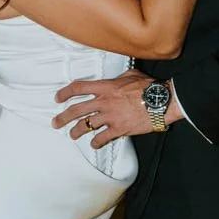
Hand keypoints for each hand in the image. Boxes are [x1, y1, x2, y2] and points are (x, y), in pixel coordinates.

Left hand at [53, 69, 179, 148]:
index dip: (65, 93)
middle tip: (56, 122)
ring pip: (86, 126)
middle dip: (63, 117)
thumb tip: (116, 79)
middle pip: (76, 110)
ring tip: (72, 135)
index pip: (78, 88)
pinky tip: (94, 143)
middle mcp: (104, 102)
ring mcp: (110, 116)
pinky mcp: (119, 129)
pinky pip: (102, 138)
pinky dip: (96, 142)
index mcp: (106, 87)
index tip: (59, 97)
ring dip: (76, 132)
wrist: (162, 101)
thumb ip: (118, 78)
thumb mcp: (131, 74)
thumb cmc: (149, 88)